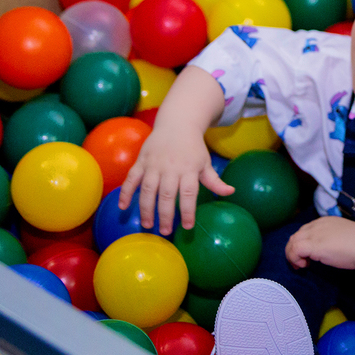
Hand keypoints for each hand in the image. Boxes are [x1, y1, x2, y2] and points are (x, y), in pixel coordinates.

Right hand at [118, 127, 233, 234]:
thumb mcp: (206, 162)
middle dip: (165, 214)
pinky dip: (126, 192)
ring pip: (148, 189)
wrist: (177, 123)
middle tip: (165, 231)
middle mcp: (171, 167)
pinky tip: (123, 207)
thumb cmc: (193, 148)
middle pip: (167, 194)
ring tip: (148, 224)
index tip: (188, 226)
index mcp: (189, 169)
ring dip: (146, 208)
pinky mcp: (141, 161)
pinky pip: (131, 178)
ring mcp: (154, 164)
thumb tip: (231, 192)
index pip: (189, 193)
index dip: (188, 211)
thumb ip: (215, 181)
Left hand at [285, 217, 354, 269]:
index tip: (309, 255)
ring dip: (292, 255)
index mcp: (325, 222)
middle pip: (297, 235)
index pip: (306, 230)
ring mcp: (313, 234)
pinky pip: (294, 250)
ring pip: (292, 242)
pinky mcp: (312, 245)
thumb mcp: (343, 237)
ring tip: (301, 265)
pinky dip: (294, 258)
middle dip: (295, 249)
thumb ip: (333, 240)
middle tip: (301, 262)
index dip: (304, 243)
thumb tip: (329, 250)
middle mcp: (317, 225)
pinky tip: (304, 265)